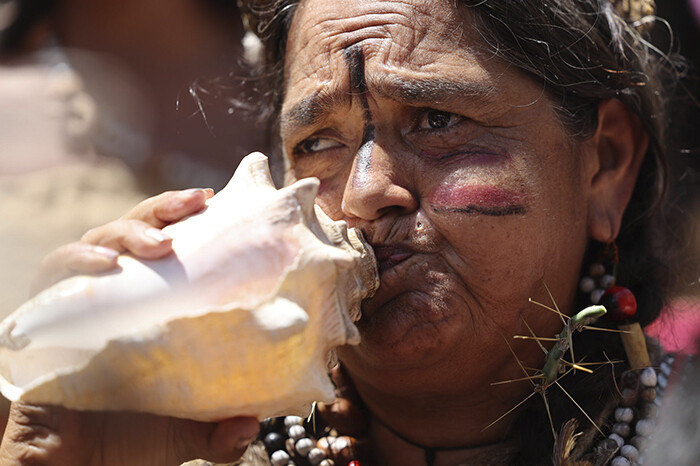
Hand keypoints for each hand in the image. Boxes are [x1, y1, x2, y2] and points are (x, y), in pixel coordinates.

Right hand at [0, 187, 260, 464]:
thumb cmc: (127, 439)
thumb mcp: (182, 434)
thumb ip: (216, 431)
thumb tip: (251, 424)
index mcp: (152, 306)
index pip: (166, 247)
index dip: (184, 219)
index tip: (211, 199)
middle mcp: (118, 294)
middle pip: (135, 231)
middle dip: (163, 210)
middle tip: (195, 203)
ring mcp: (81, 299)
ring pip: (98, 241)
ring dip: (128, 233)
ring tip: (159, 244)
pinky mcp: (46, 313)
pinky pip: (55, 274)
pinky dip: (76, 262)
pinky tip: (105, 267)